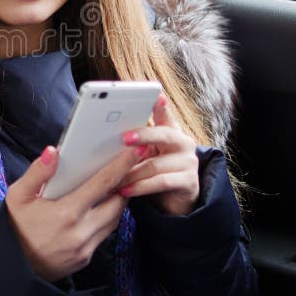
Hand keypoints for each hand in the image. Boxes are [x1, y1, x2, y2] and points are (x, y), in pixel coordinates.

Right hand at [5, 144, 141, 281]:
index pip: (102, 184)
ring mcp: (85, 248)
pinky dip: (107, 218)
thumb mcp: (18, 196)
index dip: (121, 166)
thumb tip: (53, 151)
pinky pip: (104, 234)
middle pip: (117, 203)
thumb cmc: (15, 227)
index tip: (134, 152)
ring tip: (118, 185)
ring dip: (118, 201)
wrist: (11, 267)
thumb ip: (37, 173)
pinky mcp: (86, 258)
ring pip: (114, 220)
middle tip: (129, 167)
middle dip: (125, 184)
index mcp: (66, 213)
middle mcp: (81, 232)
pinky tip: (101, 207)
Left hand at [118, 94, 199, 215]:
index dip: (161, 105)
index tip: (156, 95)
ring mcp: (189, 162)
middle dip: (143, 135)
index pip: (165, 114)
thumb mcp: (146, 154)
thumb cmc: (155, 172)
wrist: (175, 200)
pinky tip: (125, 191)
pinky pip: (161, 182)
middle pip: (163, 134)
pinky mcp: (189, 182)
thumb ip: (135, 143)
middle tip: (124, 138)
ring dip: (131, 172)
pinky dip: (140, 187)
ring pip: (155, 164)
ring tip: (113, 178)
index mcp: (171, 131)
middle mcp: (183, 143)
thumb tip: (106, 138)